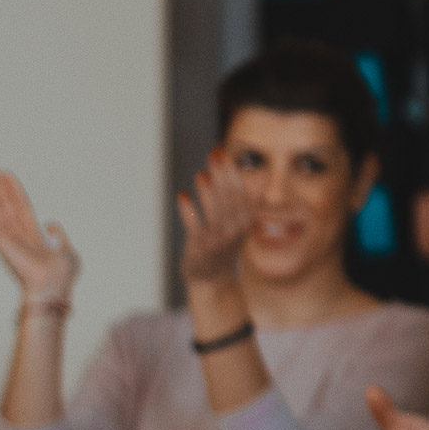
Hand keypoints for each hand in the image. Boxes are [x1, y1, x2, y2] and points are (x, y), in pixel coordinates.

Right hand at [0, 169, 82, 305]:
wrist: (52, 285)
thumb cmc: (61, 273)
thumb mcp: (67, 248)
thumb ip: (59, 234)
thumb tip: (51, 223)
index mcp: (35, 234)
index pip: (22, 205)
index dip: (14, 190)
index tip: (6, 174)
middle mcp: (19, 233)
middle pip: (6, 203)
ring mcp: (9, 236)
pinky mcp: (1, 242)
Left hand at [175, 159, 257, 290]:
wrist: (212, 278)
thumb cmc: (224, 243)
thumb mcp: (239, 222)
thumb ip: (241, 199)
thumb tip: (245, 171)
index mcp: (246, 221)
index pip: (244, 192)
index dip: (236, 172)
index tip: (230, 152)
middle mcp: (235, 230)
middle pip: (230, 197)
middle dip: (222, 173)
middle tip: (215, 152)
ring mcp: (217, 239)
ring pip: (214, 210)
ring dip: (207, 190)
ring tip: (201, 172)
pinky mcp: (199, 247)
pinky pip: (194, 226)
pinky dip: (188, 210)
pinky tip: (182, 195)